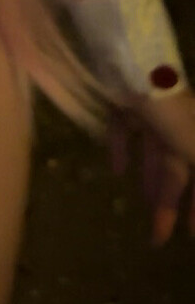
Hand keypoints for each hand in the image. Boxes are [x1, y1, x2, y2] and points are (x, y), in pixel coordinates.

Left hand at [107, 86, 194, 246]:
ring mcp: (154, 112)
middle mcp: (180, 124)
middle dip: (170, 199)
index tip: (192, 234)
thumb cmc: (173, 113)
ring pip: (153, 152)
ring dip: (150, 179)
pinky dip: (122, 148)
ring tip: (145, 205)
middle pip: (177, 169)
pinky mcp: (126, 103)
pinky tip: (117, 171)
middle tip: (160, 230)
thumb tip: (182, 198)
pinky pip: (125, 129)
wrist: (136, 69)